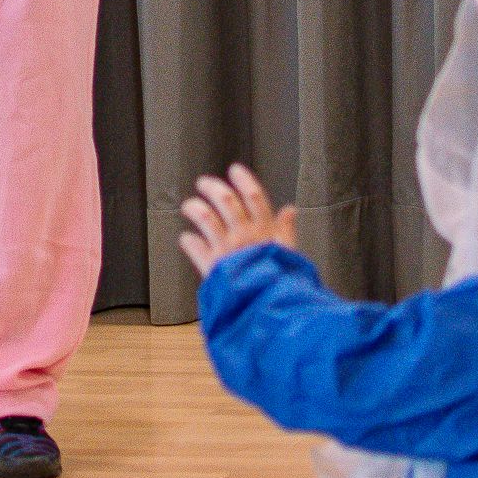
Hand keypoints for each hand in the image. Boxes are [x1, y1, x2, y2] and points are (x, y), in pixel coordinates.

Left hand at [179, 164, 298, 276]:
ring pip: (205, 217)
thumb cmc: (279, 282)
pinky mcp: (212, 265)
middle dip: (211, 187)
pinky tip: (187, 239)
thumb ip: (286, 231)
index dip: (244, 180)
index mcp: (264, 231)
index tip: (235, 170)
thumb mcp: (289, 253)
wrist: (268, 308)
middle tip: (203, 183)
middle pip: (225, 200)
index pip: (254, 196)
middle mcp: (244, 235)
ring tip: (189, 206)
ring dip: (195, 208)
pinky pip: (194, 247)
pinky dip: (189, 242)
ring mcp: (226, 249)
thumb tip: (290, 211)